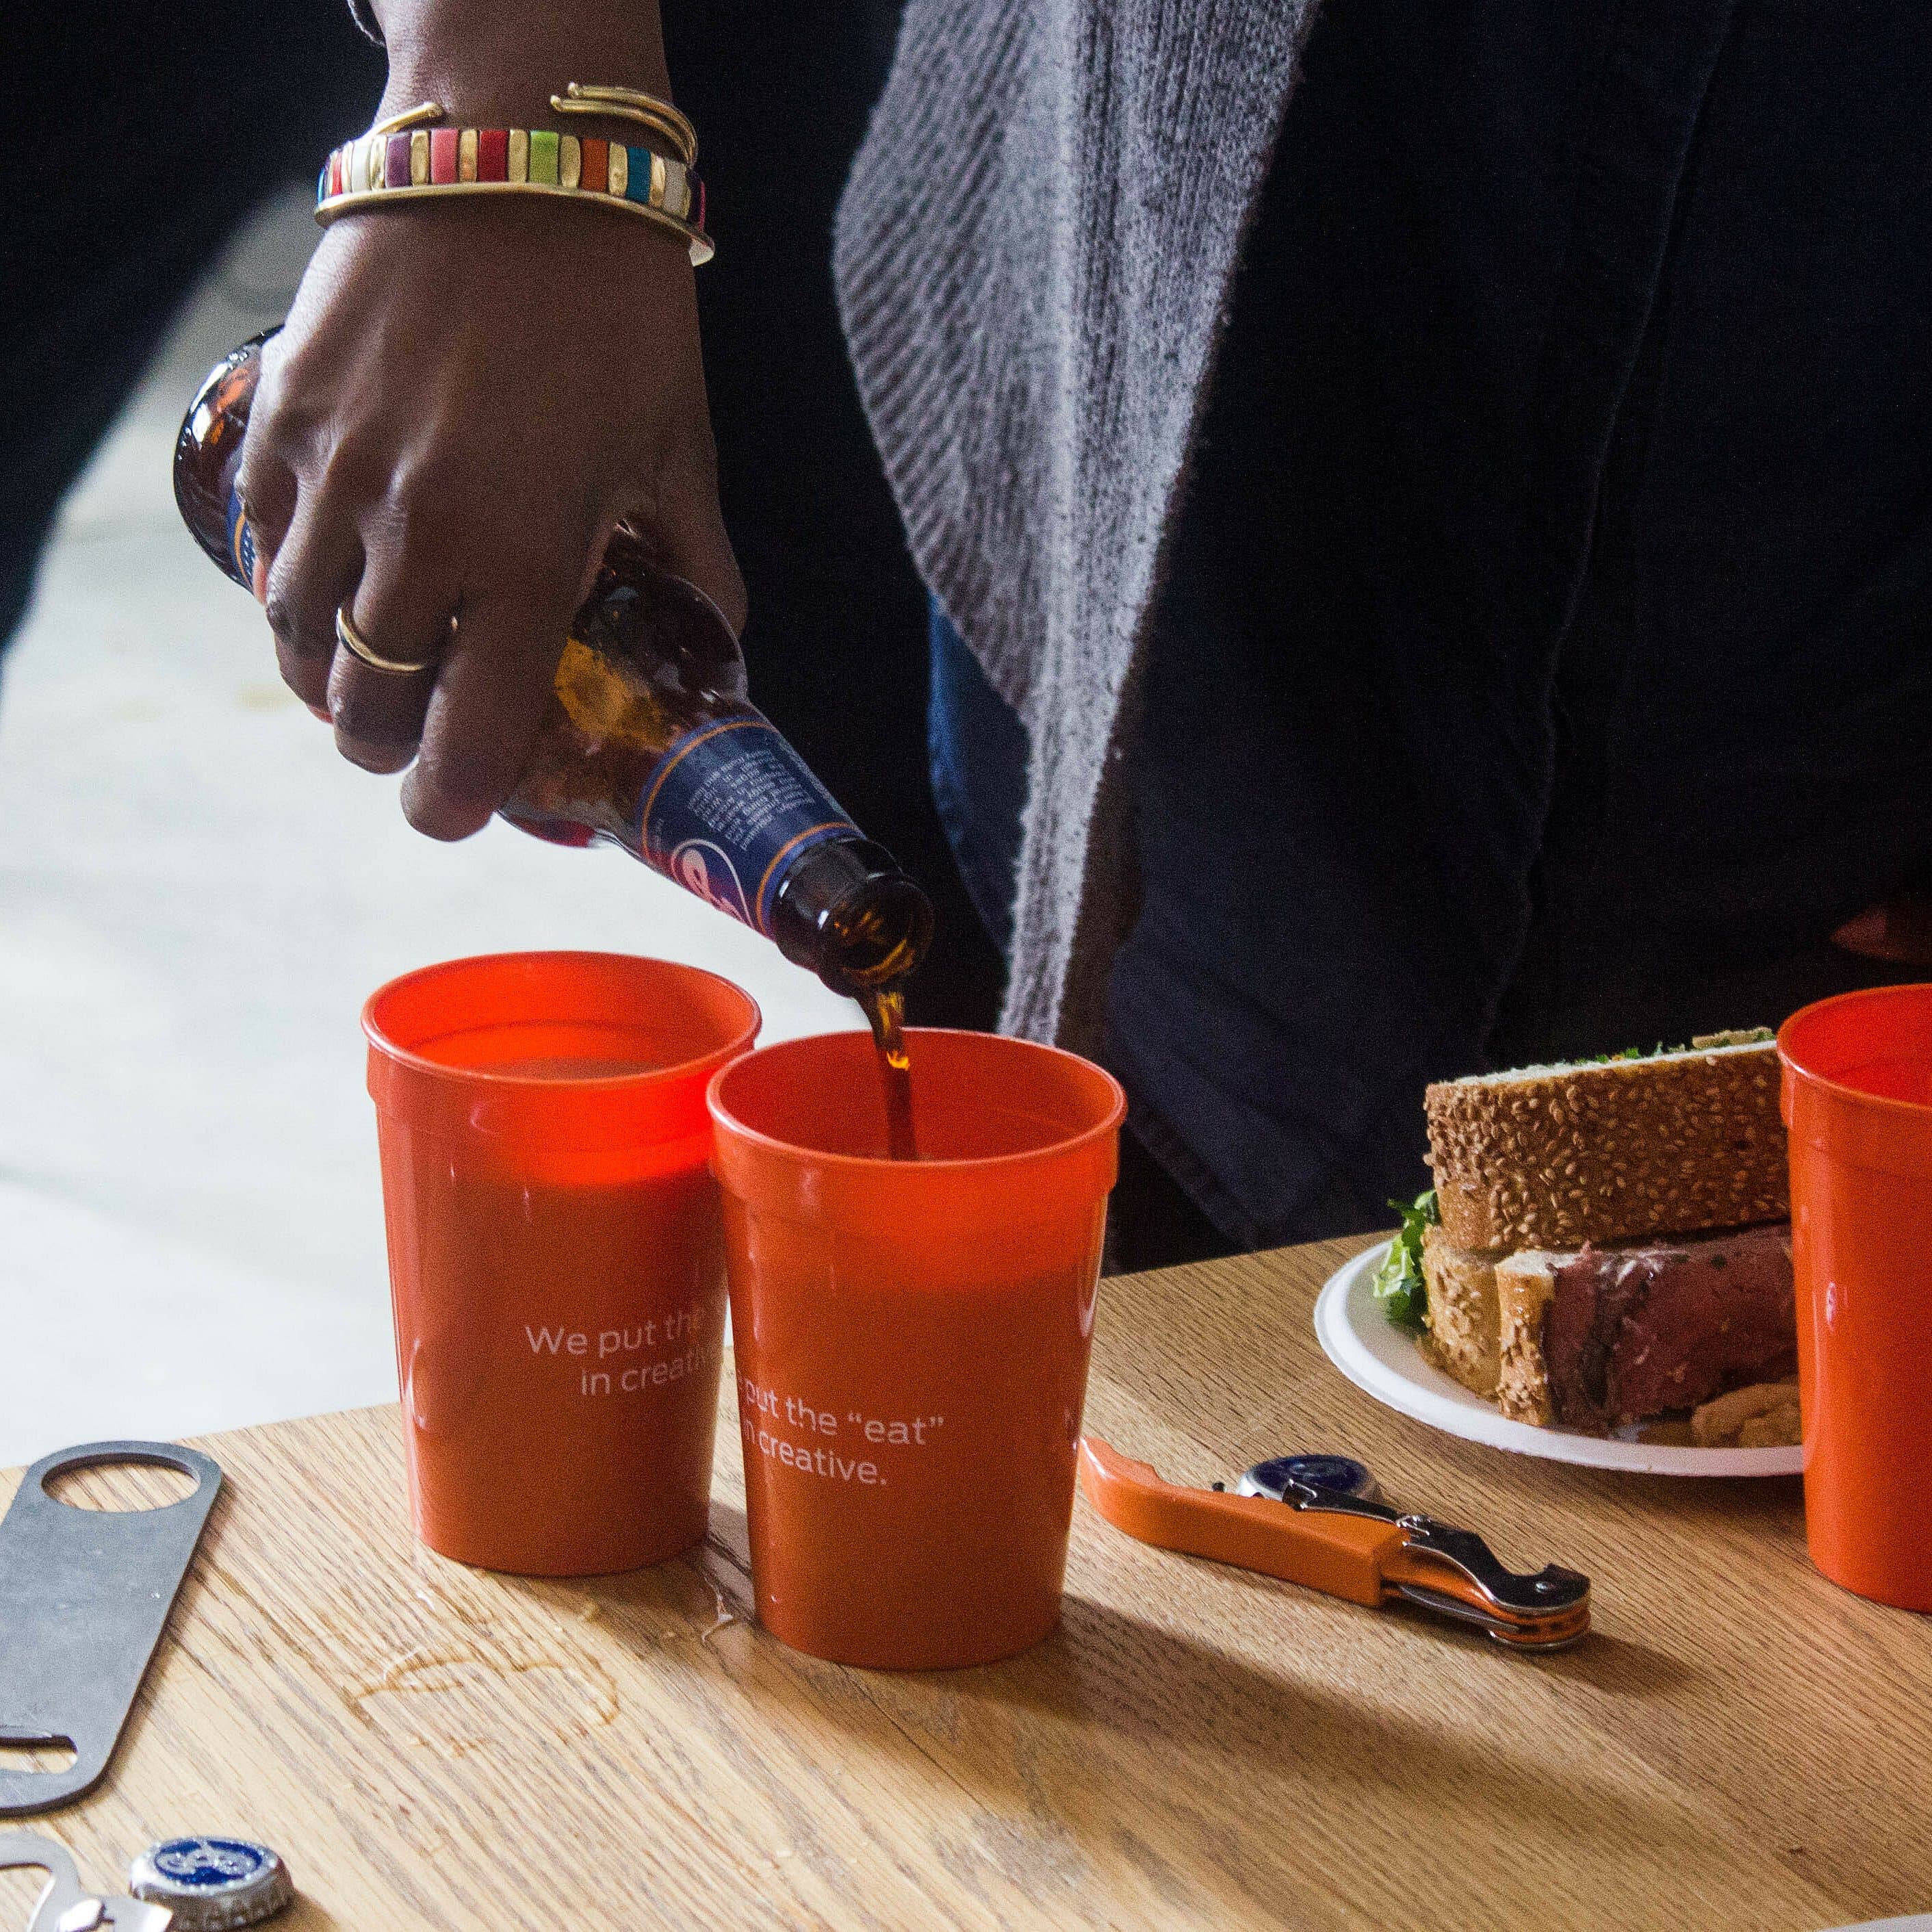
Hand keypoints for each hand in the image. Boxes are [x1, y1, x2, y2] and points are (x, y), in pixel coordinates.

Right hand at [239, 83, 740, 838]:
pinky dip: (290, 596)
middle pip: (365, 710)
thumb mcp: (682, 455)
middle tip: (419, 743)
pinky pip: (262, 552)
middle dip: (391, 749)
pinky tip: (331, 591)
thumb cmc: (619, 312)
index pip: (464, 740)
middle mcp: (414, 534)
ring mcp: (333, 476)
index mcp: (524, 559)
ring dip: (332, 682)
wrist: (520, 156)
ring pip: (297, 642)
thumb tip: (722, 658)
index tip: (456, 814)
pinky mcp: (282, 420)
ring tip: (370, 677)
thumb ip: (699, 575)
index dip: (453, 804)